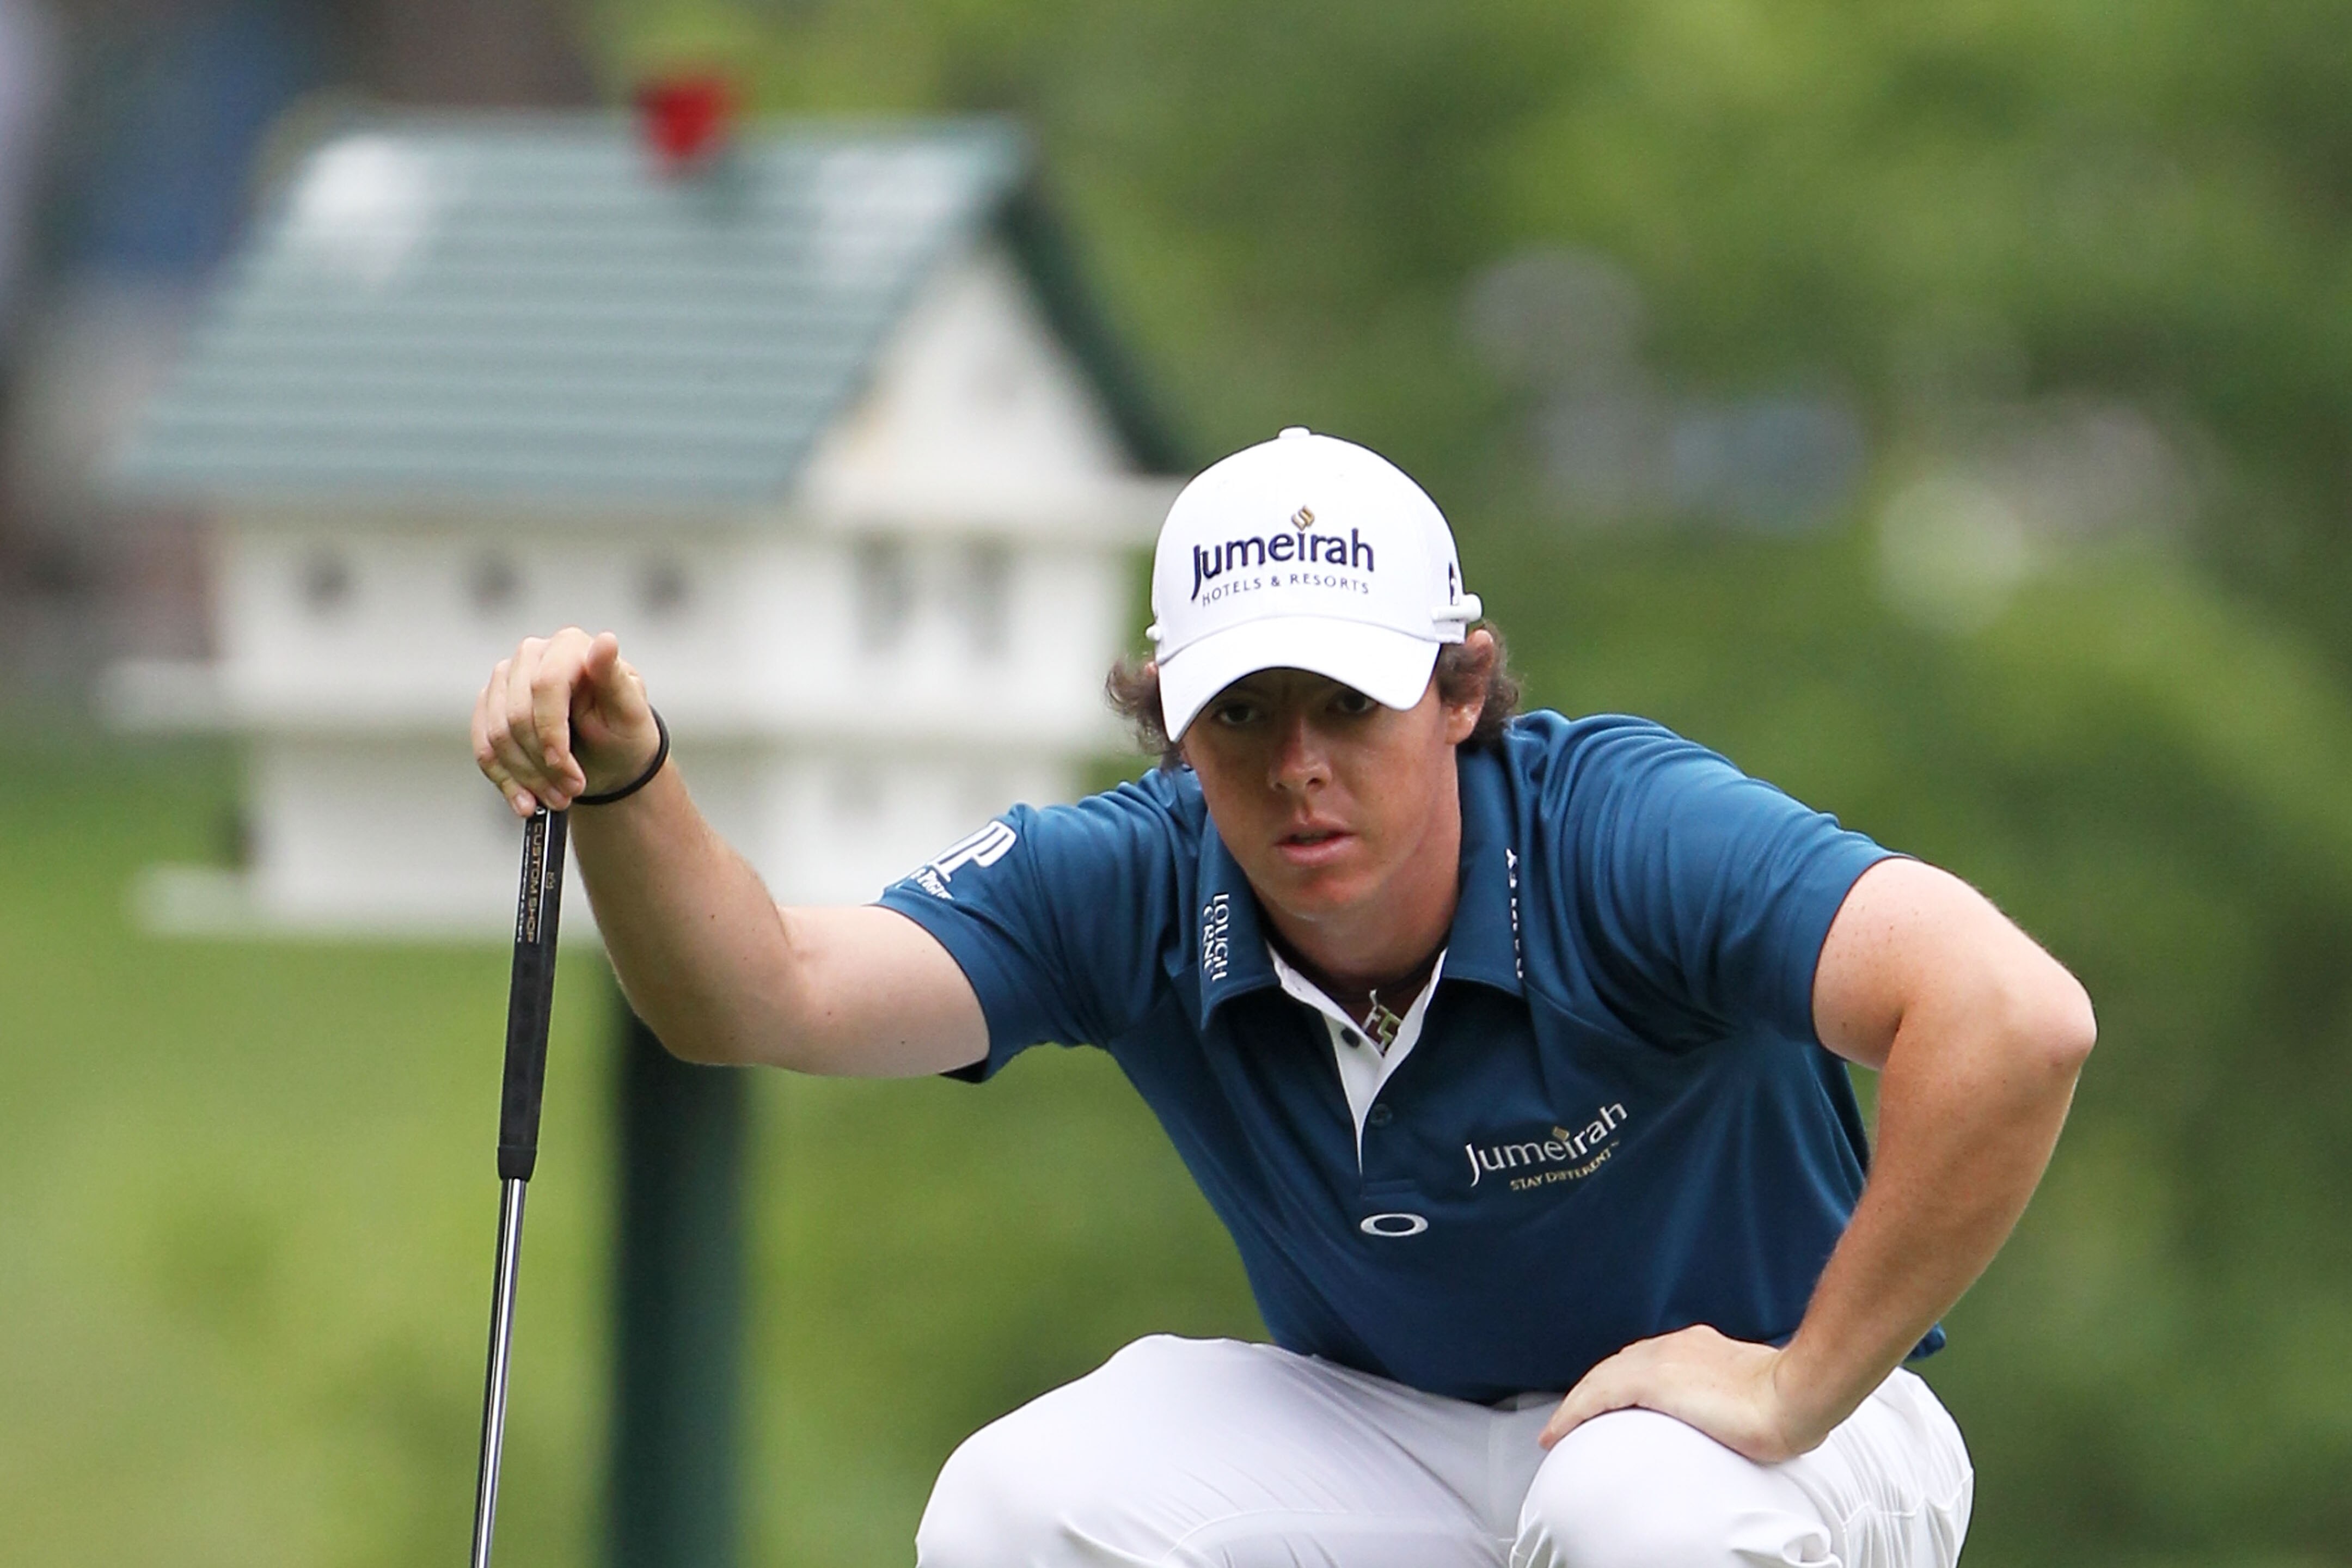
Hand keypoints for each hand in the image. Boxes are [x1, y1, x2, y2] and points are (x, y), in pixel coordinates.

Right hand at [472, 628, 657, 815]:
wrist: (610, 756)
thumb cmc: (623, 729)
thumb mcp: (629, 710)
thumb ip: (614, 678)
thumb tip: (606, 642)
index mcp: (569, 646)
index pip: (545, 685)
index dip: (551, 731)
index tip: (566, 768)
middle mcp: (532, 655)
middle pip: (516, 716)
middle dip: (543, 765)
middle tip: (571, 791)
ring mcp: (505, 680)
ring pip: (497, 736)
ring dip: (526, 777)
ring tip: (557, 798)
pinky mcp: (489, 707)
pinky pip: (484, 749)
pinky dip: (506, 781)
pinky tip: (526, 801)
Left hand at [1538, 1324, 1830, 1463]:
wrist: (1798, 1394)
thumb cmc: (1789, 1400)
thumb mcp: (1754, 1392)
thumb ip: (1735, 1395)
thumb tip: (1740, 1414)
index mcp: (1699, 1346)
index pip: (1647, 1362)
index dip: (1621, 1380)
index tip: (1608, 1400)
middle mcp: (1675, 1345)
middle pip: (1617, 1366)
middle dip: (1592, 1390)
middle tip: (1573, 1417)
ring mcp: (1662, 1360)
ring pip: (1601, 1379)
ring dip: (1577, 1403)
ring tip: (1558, 1429)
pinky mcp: (1652, 1380)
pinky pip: (1596, 1397)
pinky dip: (1573, 1413)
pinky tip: (1558, 1431)